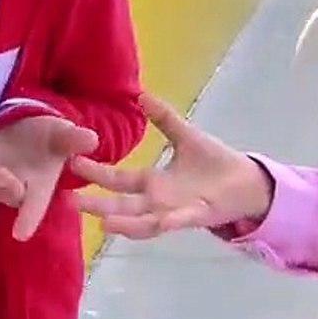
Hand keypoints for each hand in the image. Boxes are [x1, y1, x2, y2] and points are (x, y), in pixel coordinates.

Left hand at [0, 116, 98, 240]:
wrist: (24, 127)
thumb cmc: (47, 138)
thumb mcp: (62, 135)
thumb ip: (73, 139)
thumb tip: (91, 138)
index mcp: (38, 188)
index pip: (34, 207)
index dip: (28, 220)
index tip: (20, 234)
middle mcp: (12, 189)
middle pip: (2, 192)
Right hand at [68, 93, 272, 238]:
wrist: (246, 180)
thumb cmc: (213, 163)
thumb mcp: (185, 136)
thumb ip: (164, 118)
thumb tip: (141, 95)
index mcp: (153, 183)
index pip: (118, 180)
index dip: (96, 173)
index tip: (71, 163)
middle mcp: (158, 201)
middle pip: (123, 205)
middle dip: (98, 204)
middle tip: (71, 201)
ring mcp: (176, 211)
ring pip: (145, 221)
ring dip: (127, 223)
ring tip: (103, 223)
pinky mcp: (199, 215)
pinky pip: (182, 220)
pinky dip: (171, 221)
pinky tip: (161, 219)